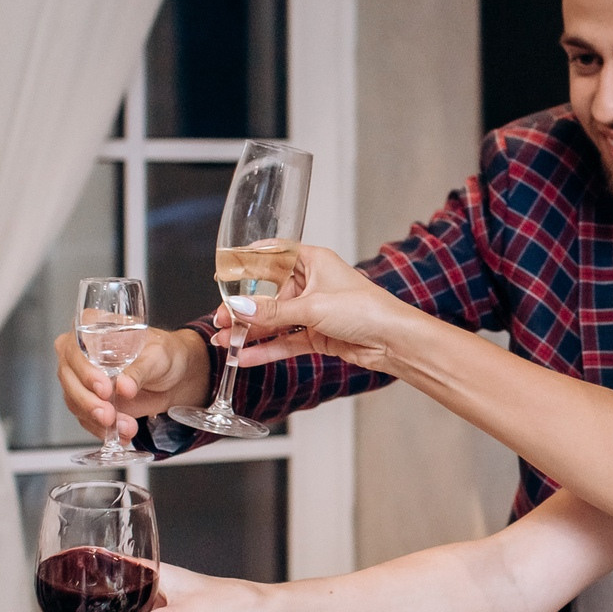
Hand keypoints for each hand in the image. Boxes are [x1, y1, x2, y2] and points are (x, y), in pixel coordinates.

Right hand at [55, 325, 210, 446]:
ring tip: (126, 427)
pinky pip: (86, 419)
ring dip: (98, 420)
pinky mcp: (89, 402)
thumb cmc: (164, 354)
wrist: (175, 377)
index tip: (104, 389)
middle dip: (89, 401)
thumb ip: (140, 370)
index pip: (76, 349)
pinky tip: (121, 433)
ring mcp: (81, 380)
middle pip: (69, 379)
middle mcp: (80, 353)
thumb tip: (124, 386)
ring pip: (75, 402)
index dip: (86, 371)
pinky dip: (102, 430)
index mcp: (92, 329)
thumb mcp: (158, 356)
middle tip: (109, 415)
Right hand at [217, 246, 426, 373]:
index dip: (247, 262)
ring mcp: (312, 310)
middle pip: (268, 294)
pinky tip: (245, 357)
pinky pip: (284, 340)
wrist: (393, 340)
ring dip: (250, 332)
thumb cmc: (365, 310)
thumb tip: (239, 309)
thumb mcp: (313, 307)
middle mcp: (311, 282)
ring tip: (223, 341)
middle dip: (243, 309)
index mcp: (312, 261)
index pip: (273, 254)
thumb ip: (274, 312)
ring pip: (274, 320)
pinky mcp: (316, 334)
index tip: (223, 273)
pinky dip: (266, 349)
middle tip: (220, 320)